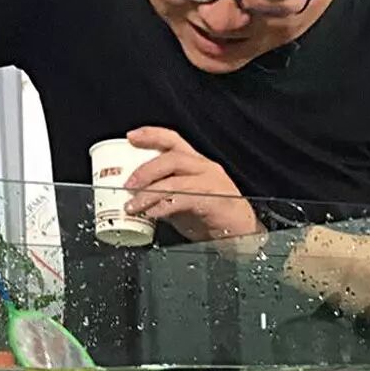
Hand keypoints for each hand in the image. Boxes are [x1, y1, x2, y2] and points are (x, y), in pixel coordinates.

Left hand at [123, 127, 262, 244]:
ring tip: (133, 205)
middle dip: (145, 170)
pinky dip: (164, 206)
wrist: (242, 234)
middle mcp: (204, 168)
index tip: (130, 137)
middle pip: (171, 157)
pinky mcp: (213, 200)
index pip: (173, 140)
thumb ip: (163, 196)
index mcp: (197, 164)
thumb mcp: (183, 202)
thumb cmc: (214, 217)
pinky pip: (183, 199)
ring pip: (175, 179)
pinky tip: (152, 214)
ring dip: (149, 192)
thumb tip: (137, 199)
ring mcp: (211, 183)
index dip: (151, 135)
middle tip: (128, 184)